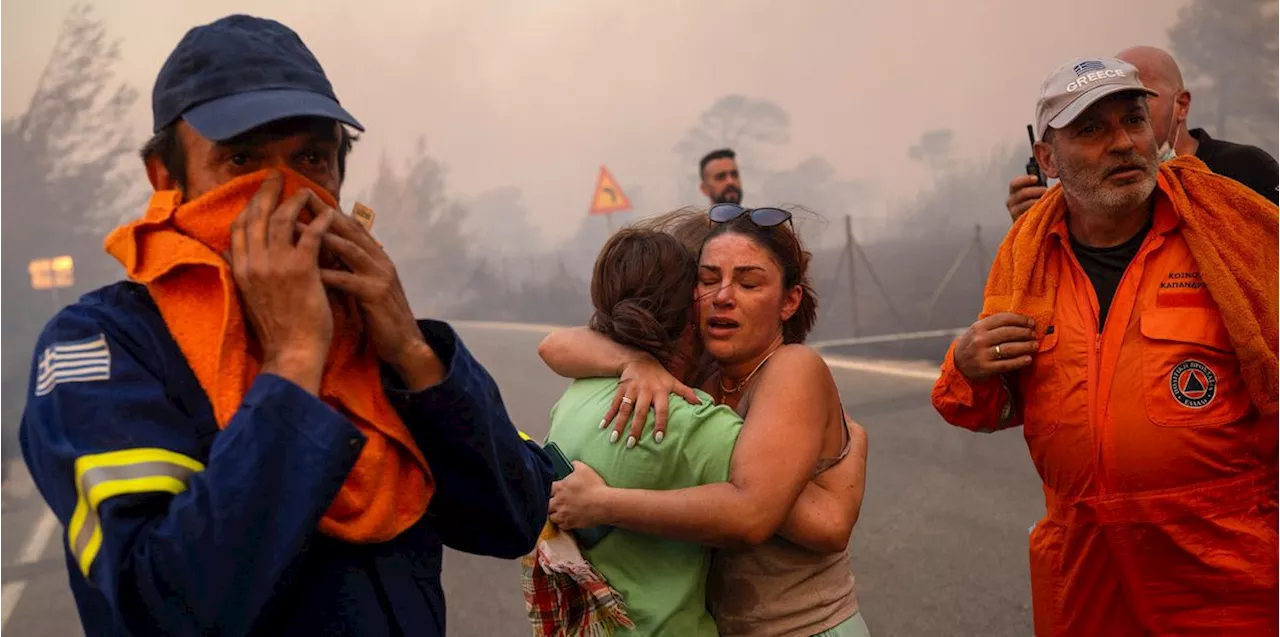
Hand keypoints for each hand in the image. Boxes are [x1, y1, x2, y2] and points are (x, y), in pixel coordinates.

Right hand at [230, 172, 335, 394]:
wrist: (292, 352)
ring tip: (308, 191)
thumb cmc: (277, 328)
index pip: (240, 227)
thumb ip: (242, 271)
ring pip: (282, 220)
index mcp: (240, 270)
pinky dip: (319, 220)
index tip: (261, 191)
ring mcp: (275, 266)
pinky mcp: (300, 271)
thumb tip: (228, 252)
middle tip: (278, 175)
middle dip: (267, 192)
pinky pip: (310, 235)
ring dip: (295, 201)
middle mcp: (253, 263)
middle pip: (257, 216)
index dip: (250, 205)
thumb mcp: (249, 297)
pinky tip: (328, 213)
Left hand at [313, 209, 441, 390]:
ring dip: (322, 236)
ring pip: (349, 249)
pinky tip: (307, 269)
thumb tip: (324, 252)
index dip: (330, 211)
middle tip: (300, 198)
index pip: (352, 226)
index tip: (306, 197)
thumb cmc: (380, 316)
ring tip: (296, 227)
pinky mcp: (376, 295)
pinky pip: (348, 280)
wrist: (405, 344)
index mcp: (377, 257)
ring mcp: (380, 276)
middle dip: (324, 213)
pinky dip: (327, 273)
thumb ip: (351, 268)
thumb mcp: (365, 286)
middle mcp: (380, 261)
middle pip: (350, 230)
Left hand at [549, 461, 607, 529]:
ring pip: (551, 516)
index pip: (546, 488)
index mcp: (560, 488)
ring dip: (553, 514)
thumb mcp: (585, 470)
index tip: (553, 490)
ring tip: (558, 512)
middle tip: (554, 502)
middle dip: (549, 503)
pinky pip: (560, 525)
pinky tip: (566, 519)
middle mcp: (558, 502)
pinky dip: (562, 523)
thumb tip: (572, 463)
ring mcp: (563, 514)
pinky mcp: (569, 523)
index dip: (549, 489)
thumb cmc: (594, 486)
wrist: (603, 504)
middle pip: (546, 504)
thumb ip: (575, 465)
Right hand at [603, 356, 700, 448]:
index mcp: (660, 391)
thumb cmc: (659, 374)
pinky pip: (613, 403)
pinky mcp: (621, 389)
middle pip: (640, 412)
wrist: (639, 358)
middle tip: (632, 444)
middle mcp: (645, 391)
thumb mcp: (673, 381)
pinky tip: (602, 426)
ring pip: (624, 409)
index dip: (660, 423)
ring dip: (619, 424)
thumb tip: (702, 403)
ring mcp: (631, 390)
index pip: (662, 410)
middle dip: (636, 428)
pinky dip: (607, 415)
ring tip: (614, 438)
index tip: (658, 438)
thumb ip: (687, 392)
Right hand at [953, 313, 1037, 381]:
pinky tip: (1028, 359)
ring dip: (1025, 346)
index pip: (1003, 319)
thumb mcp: (978, 331)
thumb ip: (994, 325)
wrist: (958, 364)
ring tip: (1034, 346)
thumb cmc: (973, 344)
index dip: (1020, 319)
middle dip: (1025, 333)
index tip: (1031, 322)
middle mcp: (979, 339)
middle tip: (1034, 335)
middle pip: (1008, 333)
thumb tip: (1022, 320)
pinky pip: (1006, 364)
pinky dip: (1019, 362)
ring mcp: (982, 354)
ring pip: (1009, 349)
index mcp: (979, 327)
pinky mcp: (985, 368)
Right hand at [1007, 174, 1047, 222]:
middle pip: (1022, 193)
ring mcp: (1013, 212)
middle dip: (1036, 191)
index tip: (1036, 178)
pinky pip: (1029, 215)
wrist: (1030, 223)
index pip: (1015, 183)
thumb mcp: (1033, 191)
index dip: (1025, 180)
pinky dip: (1037, 211)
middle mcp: (1010, 201)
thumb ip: (1038, 182)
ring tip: (1048, 201)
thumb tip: (1049, 172)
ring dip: (1038, 201)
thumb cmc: (1033, 203)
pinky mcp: (1017, 221)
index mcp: (1013, 191)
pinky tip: (1044, 210)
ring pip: (1026, 204)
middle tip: (1046, 191)